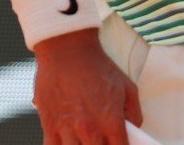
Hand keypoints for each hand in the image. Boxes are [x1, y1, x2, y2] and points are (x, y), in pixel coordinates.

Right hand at [32, 28, 140, 143]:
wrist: (68, 49)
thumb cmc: (98, 66)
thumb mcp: (127, 87)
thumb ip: (134, 114)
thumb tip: (132, 133)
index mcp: (111, 121)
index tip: (117, 144)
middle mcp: (89, 130)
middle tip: (100, 139)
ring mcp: (67, 129)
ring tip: (85, 139)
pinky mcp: (49, 125)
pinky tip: (68, 141)